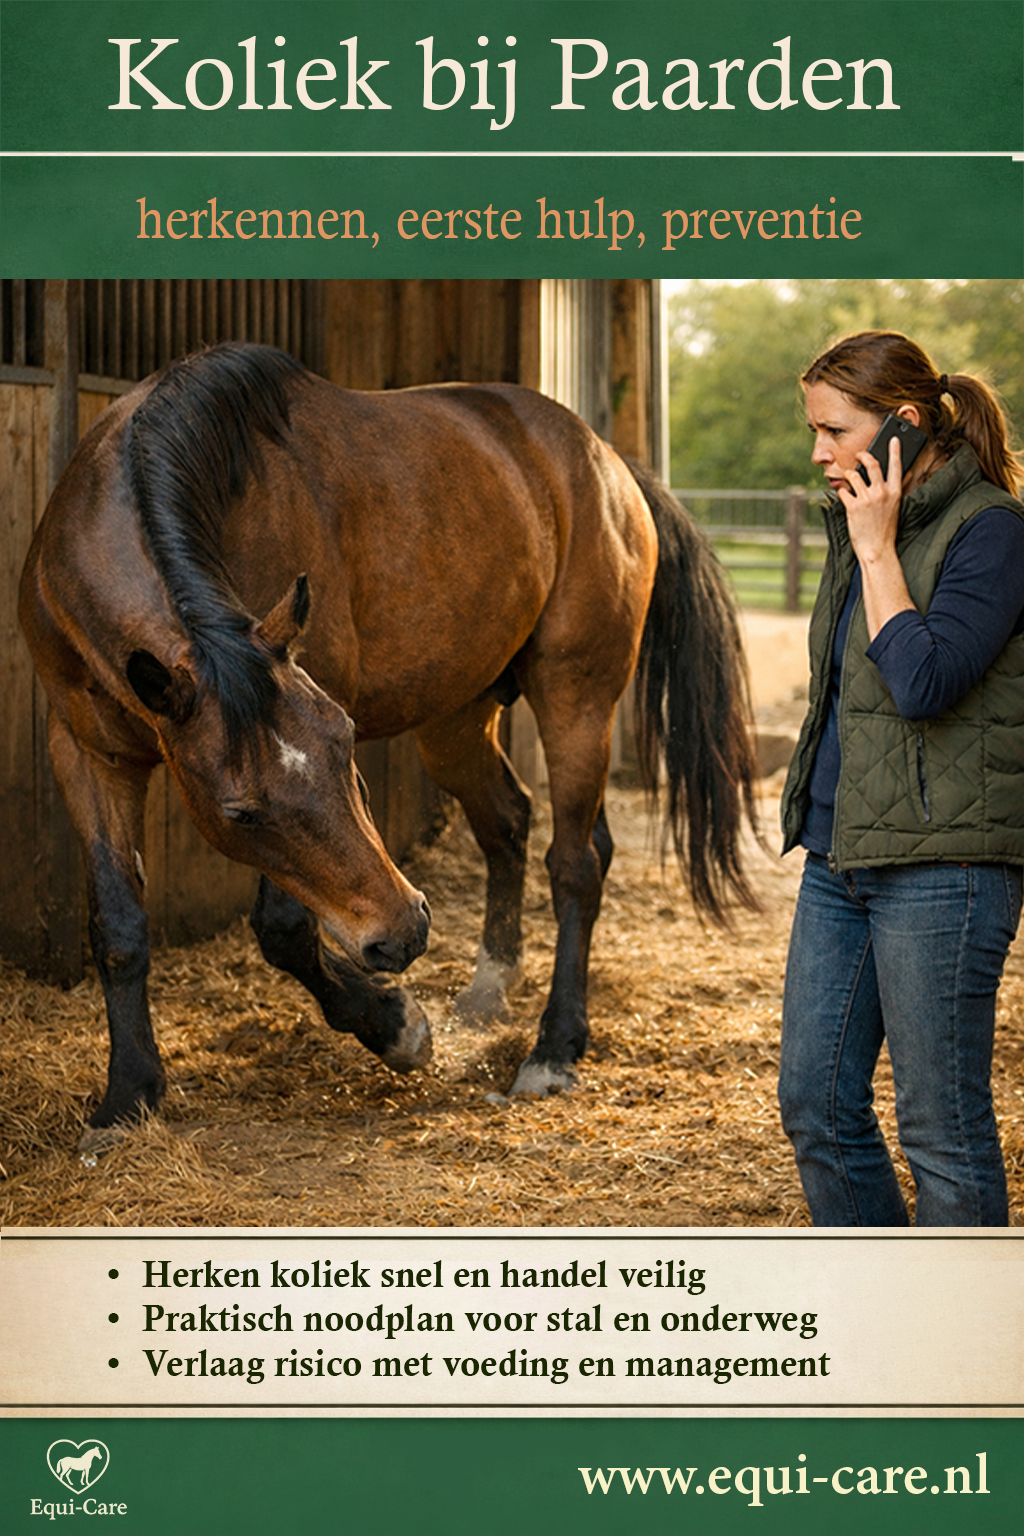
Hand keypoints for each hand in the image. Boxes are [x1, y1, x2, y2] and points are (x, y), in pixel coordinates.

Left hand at [836, 432, 903, 566]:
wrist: (877, 549)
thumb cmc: (886, 530)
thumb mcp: (896, 508)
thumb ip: (896, 490)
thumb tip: (904, 476)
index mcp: (895, 492)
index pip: (896, 466)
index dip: (894, 450)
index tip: (893, 439)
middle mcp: (882, 492)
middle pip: (871, 464)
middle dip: (863, 456)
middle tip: (858, 455)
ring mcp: (867, 498)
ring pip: (853, 475)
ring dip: (848, 475)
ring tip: (848, 480)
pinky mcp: (853, 506)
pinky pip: (843, 490)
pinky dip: (841, 492)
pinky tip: (844, 496)